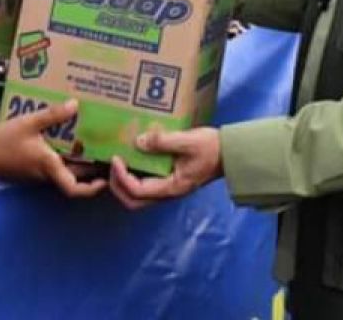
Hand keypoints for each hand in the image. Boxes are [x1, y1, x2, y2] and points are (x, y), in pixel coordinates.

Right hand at [0, 100, 105, 197]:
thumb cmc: (1, 141)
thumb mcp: (28, 122)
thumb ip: (52, 114)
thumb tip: (76, 104)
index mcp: (49, 165)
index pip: (74, 189)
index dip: (93, 188)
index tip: (106, 179)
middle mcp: (46, 174)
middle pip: (75, 179)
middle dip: (93, 170)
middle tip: (107, 155)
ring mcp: (38, 175)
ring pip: (65, 172)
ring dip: (80, 163)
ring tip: (93, 145)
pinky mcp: (31, 171)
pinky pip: (54, 167)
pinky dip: (64, 158)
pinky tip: (67, 141)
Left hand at [108, 127, 222, 209]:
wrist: (229, 153)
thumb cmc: (211, 148)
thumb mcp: (188, 141)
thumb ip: (163, 141)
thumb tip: (138, 142)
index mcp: (172, 187)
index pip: (138, 191)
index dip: (122, 177)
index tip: (116, 158)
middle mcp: (168, 193)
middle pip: (134, 201)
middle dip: (118, 185)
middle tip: (113, 164)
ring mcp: (168, 189)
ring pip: (138, 196)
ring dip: (124, 183)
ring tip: (119, 162)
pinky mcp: (169, 181)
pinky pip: (145, 185)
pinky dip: (133, 177)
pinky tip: (132, 160)